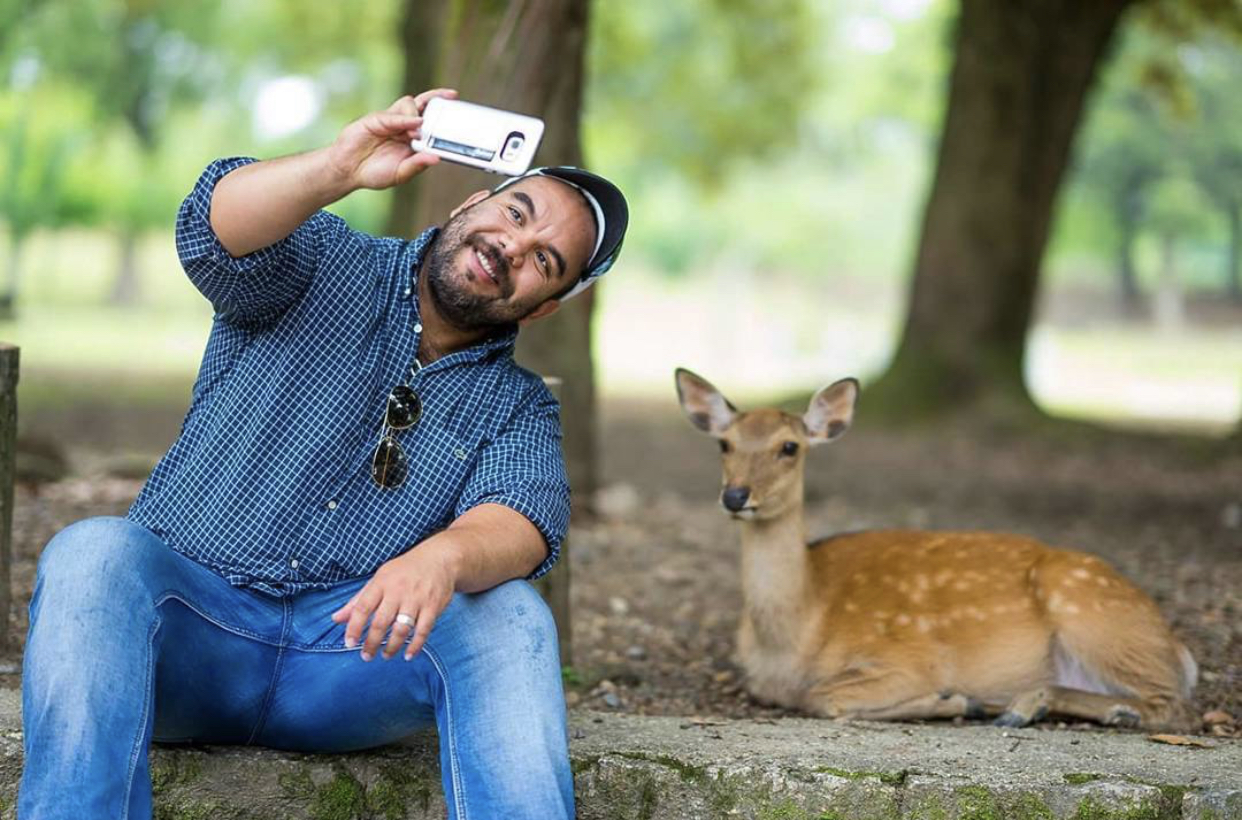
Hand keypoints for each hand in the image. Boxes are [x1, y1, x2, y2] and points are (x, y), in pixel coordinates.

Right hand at [327, 88, 458, 191]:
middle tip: (451, 97)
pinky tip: (414, 124)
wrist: (348, 171)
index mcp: (412, 138)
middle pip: (423, 105)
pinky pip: (393, 115)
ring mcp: (390, 120)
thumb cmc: (374, 172)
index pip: (430, 119)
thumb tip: (436, 158)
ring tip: (419, 132)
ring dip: (418, 115)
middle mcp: (403, 126)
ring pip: (409, 104)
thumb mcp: (401, 174)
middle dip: (437, 98)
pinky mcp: (376, 119)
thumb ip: (417, 165)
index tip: (456, 105)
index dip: (442, 112)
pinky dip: (405, 118)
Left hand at [331, 542, 457, 660]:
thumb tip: (336, 619)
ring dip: (392, 647)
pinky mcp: (433, 606)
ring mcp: (417, 599)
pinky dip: (415, 645)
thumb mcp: (379, 579)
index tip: (349, 643)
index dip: (354, 627)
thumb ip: (358, 600)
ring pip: (401, 629)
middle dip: (371, 642)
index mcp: (382, 582)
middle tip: (366, 656)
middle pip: (381, 622)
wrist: (439, 559)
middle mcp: (398, 591)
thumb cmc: (405, 571)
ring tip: (385, 655)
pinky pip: (423, 631)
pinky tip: (408, 655)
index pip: (363, 607)